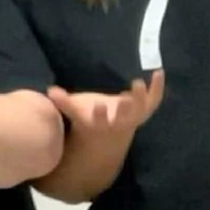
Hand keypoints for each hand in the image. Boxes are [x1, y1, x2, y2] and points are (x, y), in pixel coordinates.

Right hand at [49, 72, 164, 137]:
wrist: (110, 136)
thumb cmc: (89, 119)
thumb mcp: (75, 112)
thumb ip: (64, 103)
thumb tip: (50, 90)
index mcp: (101, 125)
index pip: (100, 122)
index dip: (100, 114)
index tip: (98, 105)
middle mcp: (119, 123)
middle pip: (125, 117)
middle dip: (126, 107)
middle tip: (127, 96)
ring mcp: (134, 118)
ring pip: (142, 110)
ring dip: (142, 97)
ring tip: (139, 82)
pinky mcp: (144, 111)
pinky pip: (154, 100)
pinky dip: (158, 87)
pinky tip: (159, 72)